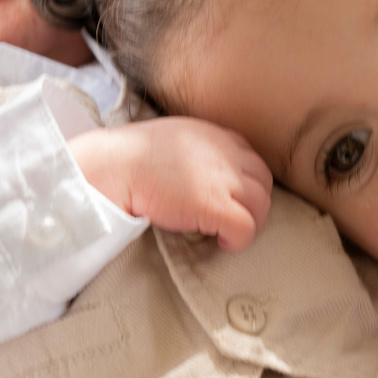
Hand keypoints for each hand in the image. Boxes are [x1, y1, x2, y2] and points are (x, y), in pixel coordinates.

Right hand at [71, 118, 272, 251]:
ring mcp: (224, 179)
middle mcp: (227, 153)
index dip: (244, 183)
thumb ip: (194, 151)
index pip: (251, 159)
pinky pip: (246, 229)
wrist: (113, 167)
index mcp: (216, 135)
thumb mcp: (173, 139)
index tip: (228, 198)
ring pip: (261, 206)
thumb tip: (197, 174)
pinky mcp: (216, 206)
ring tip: (226, 233)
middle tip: (232, 220)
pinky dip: (238, 240)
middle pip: (263, 182)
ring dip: (248, 223)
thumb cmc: (130, 156)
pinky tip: (219, 242)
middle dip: (252, 204)